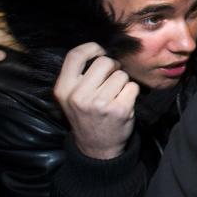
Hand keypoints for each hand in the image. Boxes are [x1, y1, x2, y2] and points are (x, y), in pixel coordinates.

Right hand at [53, 43, 138, 159]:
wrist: (96, 147)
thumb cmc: (86, 116)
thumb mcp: (70, 97)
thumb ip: (78, 75)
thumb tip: (99, 49)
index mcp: (63, 89)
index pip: (75, 55)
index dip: (92, 48)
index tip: (100, 52)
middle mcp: (79, 96)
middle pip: (104, 62)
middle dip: (113, 67)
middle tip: (111, 80)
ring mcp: (99, 103)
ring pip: (121, 74)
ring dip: (123, 82)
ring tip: (115, 96)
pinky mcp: (119, 109)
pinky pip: (132, 87)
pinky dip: (132, 92)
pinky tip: (124, 103)